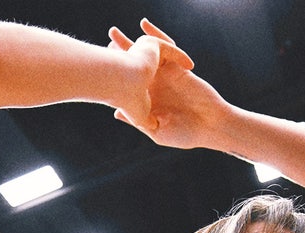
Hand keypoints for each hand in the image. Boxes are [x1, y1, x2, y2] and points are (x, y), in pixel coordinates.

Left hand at [108, 20, 225, 148]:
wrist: (210, 126)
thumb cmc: (185, 134)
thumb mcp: (158, 131)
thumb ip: (138, 120)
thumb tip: (116, 112)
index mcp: (144, 101)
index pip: (125, 85)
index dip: (111, 76)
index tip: (94, 68)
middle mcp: (152, 86)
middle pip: (131, 67)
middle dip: (115, 56)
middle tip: (98, 47)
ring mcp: (164, 75)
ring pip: (145, 55)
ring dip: (129, 42)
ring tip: (114, 32)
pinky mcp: (177, 67)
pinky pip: (166, 48)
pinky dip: (156, 35)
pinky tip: (144, 25)